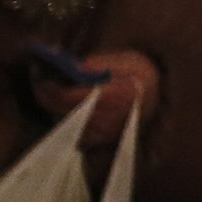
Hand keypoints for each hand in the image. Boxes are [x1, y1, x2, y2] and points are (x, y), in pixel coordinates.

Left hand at [31, 49, 157, 149]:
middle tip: (38, 74)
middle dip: (42, 91)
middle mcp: (105, 120)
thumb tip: (65, 65)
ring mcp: (101, 134)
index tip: (37, 67)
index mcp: (113, 97)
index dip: (45, 82)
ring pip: (60, 121)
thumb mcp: (126, 59)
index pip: (64, 96)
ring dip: (50, 104)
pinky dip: (61, 117)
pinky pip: (68, 133)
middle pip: (57, 109)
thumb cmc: (144, 75)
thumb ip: (96, 63)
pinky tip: (63, 104)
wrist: (164, 99)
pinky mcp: (98, 142)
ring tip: (49, 86)